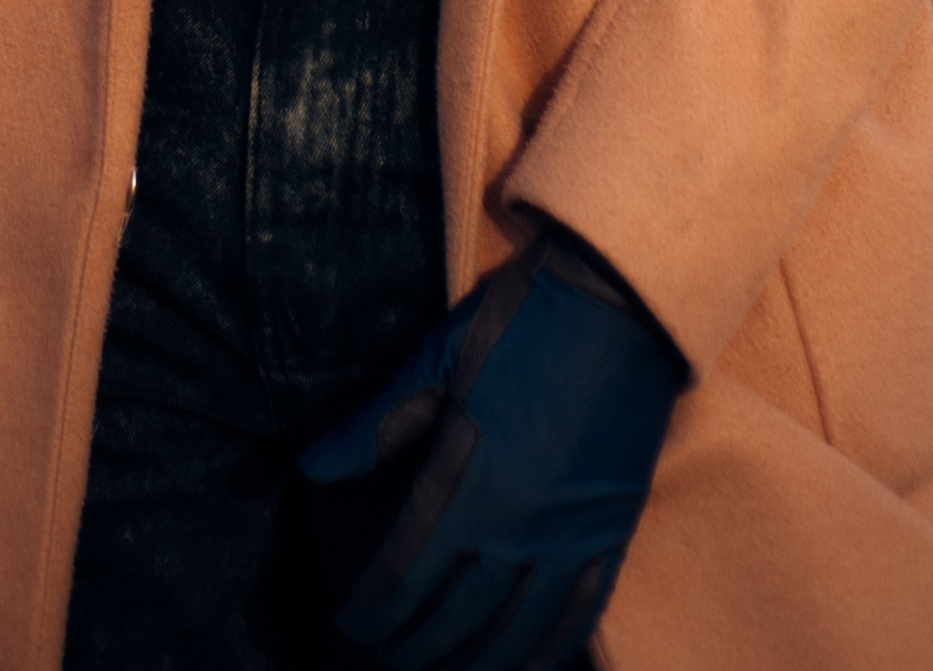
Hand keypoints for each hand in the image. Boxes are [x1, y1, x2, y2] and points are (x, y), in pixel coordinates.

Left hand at [299, 225, 684, 670]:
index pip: (408, 568)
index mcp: (471, 478)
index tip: (349, 625)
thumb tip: (310, 469)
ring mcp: (572, 533)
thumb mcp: (439, 356)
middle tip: (385, 661)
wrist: (622, 298)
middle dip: (414, 646)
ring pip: (517, 629)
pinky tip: (526, 666)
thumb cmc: (522, 319)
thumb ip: (378, 423)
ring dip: (475, 662)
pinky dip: (549, 649)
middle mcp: (520, 522)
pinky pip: (581, 612)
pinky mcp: (613, 529)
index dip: (375, 606)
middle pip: (458, 612)